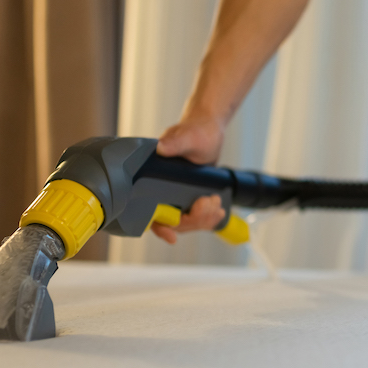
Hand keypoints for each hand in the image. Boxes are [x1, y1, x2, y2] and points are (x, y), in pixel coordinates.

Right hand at [150, 115, 227, 242]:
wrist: (209, 131)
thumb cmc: (196, 131)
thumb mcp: (187, 136)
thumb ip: (175, 141)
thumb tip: (161, 147)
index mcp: (151, 178)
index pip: (149, 212)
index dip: (159, 226)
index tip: (171, 236)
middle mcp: (161, 191)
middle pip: (174, 222)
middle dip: (194, 218)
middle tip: (210, 201)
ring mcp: (176, 196)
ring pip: (187, 222)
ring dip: (204, 218)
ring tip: (216, 202)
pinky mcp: (189, 197)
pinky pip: (196, 217)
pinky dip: (208, 218)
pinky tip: (218, 212)